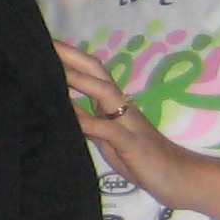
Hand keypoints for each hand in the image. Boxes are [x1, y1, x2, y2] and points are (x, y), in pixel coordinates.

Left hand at [56, 39, 197, 209]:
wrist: (178, 176)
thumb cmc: (139, 157)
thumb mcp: (103, 137)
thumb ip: (84, 119)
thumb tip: (57, 103)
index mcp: (110, 104)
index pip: (88, 72)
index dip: (67, 57)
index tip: (40, 44)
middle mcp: (119, 106)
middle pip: (96, 71)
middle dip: (70, 56)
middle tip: (41, 42)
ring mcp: (128, 122)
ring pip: (105, 92)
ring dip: (80, 79)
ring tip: (54, 69)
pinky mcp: (134, 144)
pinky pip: (112, 131)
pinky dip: (93, 124)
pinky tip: (75, 121)